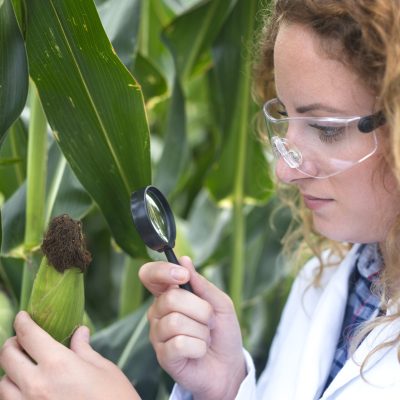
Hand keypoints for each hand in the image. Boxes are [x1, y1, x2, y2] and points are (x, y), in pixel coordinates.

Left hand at [0, 311, 140, 399]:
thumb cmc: (116, 399)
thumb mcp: (104, 370)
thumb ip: (84, 350)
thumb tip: (80, 332)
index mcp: (58, 365)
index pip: (29, 336)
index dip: (22, 322)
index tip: (22, 316)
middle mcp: (37, 385)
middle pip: (7, 357)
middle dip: (12, 343)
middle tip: (21, 340)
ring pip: (2, 384)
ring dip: (9, 372)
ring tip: (22, 367)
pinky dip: (12, 394)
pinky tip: (26, 390)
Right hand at [139, 256, 245, 399]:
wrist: (229, 365)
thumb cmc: (222, 331)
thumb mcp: (219, 303)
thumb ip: (201, 283)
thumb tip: (184, 260)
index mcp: (169, 294)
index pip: (150, 275)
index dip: (162, 271)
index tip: (183, 276)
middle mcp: (158, 312)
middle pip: (171, 298)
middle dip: (201, 309)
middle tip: (209, 320)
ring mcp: (158, 335)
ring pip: (176, 322)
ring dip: (201, 330)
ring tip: (205, 337)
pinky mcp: (163, 356)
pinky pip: (180, 344)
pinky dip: (199, 347)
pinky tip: (199, 351)